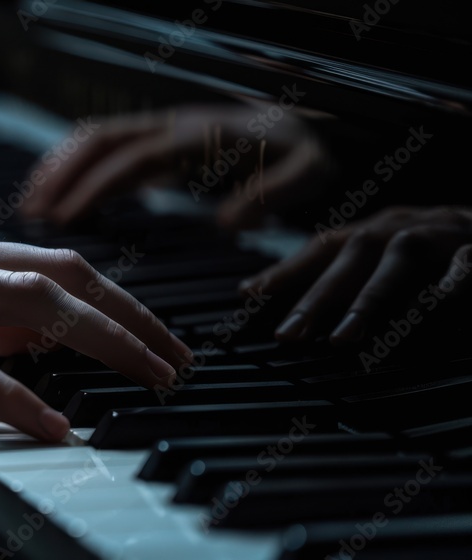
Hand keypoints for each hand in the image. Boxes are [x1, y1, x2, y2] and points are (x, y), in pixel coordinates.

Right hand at [0, 227, 192, 441]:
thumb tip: (28, 341)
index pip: (53, 263)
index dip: (115, 297)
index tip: (154, 335)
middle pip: (60, 276)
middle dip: (131, 318)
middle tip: (177, 359)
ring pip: (28, 305)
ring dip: (102, 343)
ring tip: (149, 380)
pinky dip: (14, 394)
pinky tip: (52, 423)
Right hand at [19, 104, 330, 228]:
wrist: (305, 125)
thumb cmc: (304, 151)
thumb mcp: (308, 171)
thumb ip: (273, 193)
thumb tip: (230, 222)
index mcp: (196, 136)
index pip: (130, 159)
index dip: (94, 186)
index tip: (64, 217)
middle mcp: (169, 127)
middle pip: (99, 141)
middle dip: (60, 174)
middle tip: (29, 212)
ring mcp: (159, 131)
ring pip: (94, 140)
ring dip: (59, 168)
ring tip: (29, 204)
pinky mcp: (155, 143)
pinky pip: (105, 150)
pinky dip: (74, 168)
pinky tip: (59, 195)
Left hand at [238, 206, 471, 344]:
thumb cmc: (437, 260)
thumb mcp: (386, 266)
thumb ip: (341, 284)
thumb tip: (274, 302)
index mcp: (376, 231)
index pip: (324, 247)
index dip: (287, 269)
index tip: (249, 294)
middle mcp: (403, 227)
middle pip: (353, 255)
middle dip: (317, 296)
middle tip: (288, 334)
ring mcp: (445, 234)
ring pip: (402, 258)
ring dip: (370, 297)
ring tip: (343, 336)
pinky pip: (465, 266)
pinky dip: (449, 285)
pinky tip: (434, 305)